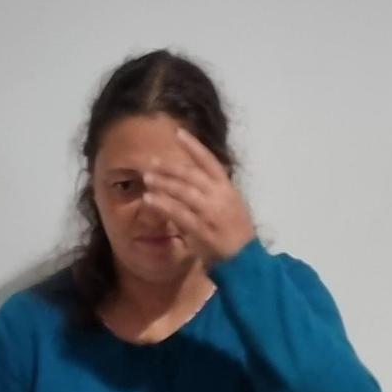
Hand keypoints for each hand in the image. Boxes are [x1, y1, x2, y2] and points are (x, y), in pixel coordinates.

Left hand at [137, 127, 254, 263]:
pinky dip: (162, 205)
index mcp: (227, 188)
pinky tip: (148, 200)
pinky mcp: (200, 228)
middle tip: (151, 162)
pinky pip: (177, 213)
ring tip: (146, 178)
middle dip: (169, 167)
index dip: (194, 146)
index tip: (178, 133)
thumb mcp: (230, 204)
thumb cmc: (236, 232)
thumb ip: (212, 191)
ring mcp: (210, 212)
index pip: (209, 161)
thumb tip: (190, 178)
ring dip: (162, 183)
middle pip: (191, 174)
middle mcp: (219, 196)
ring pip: (182, 191)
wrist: (244, 258)